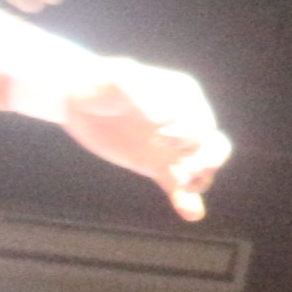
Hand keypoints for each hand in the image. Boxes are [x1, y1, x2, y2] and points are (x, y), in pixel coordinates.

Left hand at [59, 57, 228, 220]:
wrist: (79, 102)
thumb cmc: (100, 83)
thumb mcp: (116, 77)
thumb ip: (138, 90)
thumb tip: (158, 117)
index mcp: (183, 96)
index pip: (200, 118)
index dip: (186, 130)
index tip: (155, 131)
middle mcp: (185, 122)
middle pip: (212, 144)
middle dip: (206, 157)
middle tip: (189, 165)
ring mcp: (173, 147)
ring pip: (203, 167)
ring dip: (201, 179)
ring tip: (185, 187)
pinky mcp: (158, 167)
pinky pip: (179, 187)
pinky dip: (188, 202)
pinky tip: (191, 214)